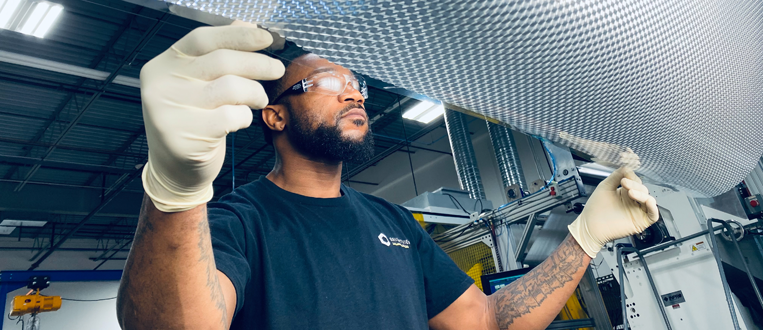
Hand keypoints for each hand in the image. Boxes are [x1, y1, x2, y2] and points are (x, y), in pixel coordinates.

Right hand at [141, 22, 284, 211]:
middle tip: (276, 69)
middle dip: (257, 63)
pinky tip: (241, 120)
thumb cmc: (193, 121)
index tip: (266, 38)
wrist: (174, 169)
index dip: (237, 36)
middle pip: (221, 61)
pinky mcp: (183, 136)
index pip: (202, 39)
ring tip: (259, 99)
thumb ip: (218, 55)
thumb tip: (248, 26)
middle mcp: (161, 85)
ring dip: (254, 92)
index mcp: (163, 65)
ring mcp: (169, 111)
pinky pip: (230, 117)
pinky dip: (244, 117)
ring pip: (230, 88)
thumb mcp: (198, 84)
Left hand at [568, 167, 658, 256]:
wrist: (590, 226)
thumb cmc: (595, 209)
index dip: (632, 177)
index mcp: (625, 192)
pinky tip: (646, 200)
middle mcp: (633, 201)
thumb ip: (616, 176)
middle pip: (643, 189)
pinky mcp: (641, 221)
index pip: (636, 181)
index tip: (624, 176)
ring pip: (649, 199)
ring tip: (630, 191)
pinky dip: (652, 206)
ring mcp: (637, 211)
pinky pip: (654, 214)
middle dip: (635, 184)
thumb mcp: (605, 187)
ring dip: (642, 193)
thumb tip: (628, 168)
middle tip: (624, 183)